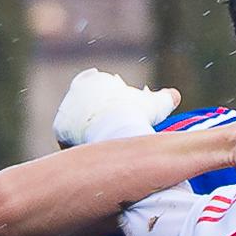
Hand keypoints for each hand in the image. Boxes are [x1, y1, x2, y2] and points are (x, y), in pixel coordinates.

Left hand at [52, 69, 178, 147]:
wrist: (116, 130)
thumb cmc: (137, 113)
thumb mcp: (155, 104)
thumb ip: (165, 98)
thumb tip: (175, 96)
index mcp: (93, 80)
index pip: (99, 90)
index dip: (112, 104)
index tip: (121, 117)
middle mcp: (75, 91)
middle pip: (87, 108)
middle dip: (98, 119)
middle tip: (114, 135)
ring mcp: (65, 109)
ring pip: (78, 124)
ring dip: (88, 134)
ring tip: (105, 148)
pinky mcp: (60, 129)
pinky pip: (69, 140)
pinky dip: (81, 148)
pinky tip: (94, 155)